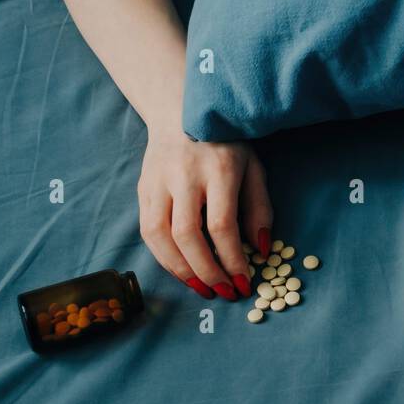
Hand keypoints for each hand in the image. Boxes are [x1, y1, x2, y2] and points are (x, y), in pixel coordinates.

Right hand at [137, 128, 273, 300]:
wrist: (181, 111)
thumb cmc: (226, 144)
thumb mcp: (254, 168)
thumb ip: (259, 209)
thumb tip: (260, 251)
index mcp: (218, 168)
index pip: (221, 224)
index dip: (232, 259)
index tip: (245, 282)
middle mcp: (184, 175)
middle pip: (187, 235)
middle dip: (207, 271)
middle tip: (224, 293)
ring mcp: (158, 182)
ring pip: (160, 236)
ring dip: (181, 270)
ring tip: (202, 288)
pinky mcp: (142, 189)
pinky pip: (147, 231)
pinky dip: (164, 258)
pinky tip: (183, 270)